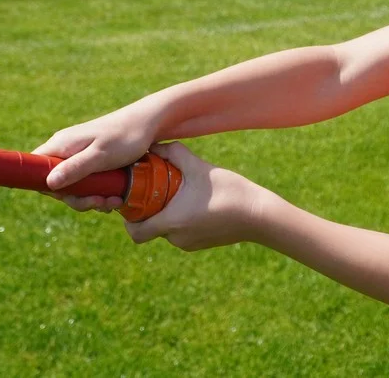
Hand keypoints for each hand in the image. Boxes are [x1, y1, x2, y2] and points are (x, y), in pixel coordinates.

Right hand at [33, 103, 162, 191]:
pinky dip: (100, 193)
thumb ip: (75, 168)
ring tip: (114, 201)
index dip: (47, 187)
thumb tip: (49, 183)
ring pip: (75, 186)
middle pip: (57, 184)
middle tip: (100, 202)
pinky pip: (88, 183)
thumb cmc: (125, 136)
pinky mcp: (92, 162)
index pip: (36, 169)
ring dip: (93, 198)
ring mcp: (79, 156)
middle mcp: (66, 150)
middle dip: (78, 198)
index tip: (70, 196)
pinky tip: (116, 197)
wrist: (149, 124)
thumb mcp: (101, 155)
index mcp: (61, 144)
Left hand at [122, 142, 271, 250]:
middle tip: (155, 190)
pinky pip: (182, 232)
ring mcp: (190, 243)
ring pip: (167, 230)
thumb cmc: (229, 191)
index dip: (128, 219)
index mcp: (171, 221)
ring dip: (167, 214)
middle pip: (150, 228)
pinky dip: (181, 219)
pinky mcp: (201, 243)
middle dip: (149, 210)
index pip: (135, 232)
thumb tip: (156, 145)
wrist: (259, 215)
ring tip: (178, 193)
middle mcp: (177, 237)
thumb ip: (175, 154)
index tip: (133, 201)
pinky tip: (195, 203)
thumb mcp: (200, 167)